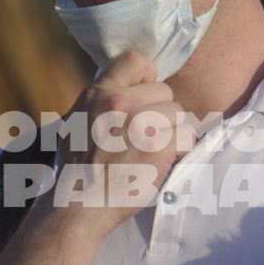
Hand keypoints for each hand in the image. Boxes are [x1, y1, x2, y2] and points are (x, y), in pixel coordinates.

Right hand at [52, 52, 195, 233]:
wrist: (80, 205)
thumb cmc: (79, 167)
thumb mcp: (76, 122)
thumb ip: (100, 102)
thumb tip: (127, 89)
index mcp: (97, 93)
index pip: (135, 60)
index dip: (147, 78)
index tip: (145, 97)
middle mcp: (118, 103)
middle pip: (164, 91)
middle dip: (161, 112)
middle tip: (147, 135)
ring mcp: (139, 123)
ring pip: (178, 113)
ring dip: (173, 131)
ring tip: (154, 149)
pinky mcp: (157, 146)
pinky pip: (187, 135)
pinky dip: (181, 149)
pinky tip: (164, 160)